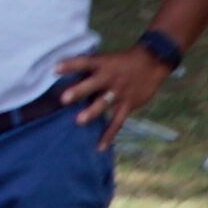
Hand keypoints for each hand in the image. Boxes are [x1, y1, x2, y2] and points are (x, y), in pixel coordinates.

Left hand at [51, 45, 172, 144]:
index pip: (84, 62)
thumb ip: (88, 70)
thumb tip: (63, 79)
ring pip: (104, 103)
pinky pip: (117, 122)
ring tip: (79, 121)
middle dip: (79, 91)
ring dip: (91, 112)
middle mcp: (109, 78)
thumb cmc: (120, 62)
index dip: (70, 65)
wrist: (152, 63)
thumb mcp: (106, 60)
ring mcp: (119, 93)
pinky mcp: (128, 105)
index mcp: (102, 64)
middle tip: (64, 99)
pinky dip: (109, 135)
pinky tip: (100, 147)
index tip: (55, 69)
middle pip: (92, 84)